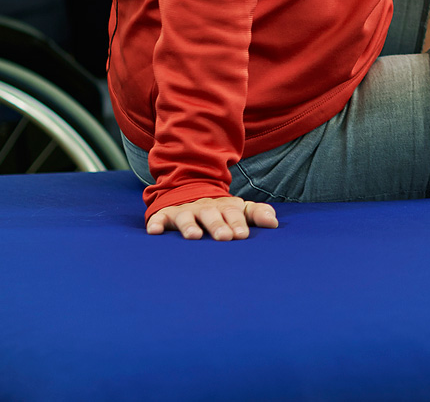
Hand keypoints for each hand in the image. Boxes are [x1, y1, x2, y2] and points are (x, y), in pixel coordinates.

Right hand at [146, 194, 278, 239]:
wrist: (190, 191)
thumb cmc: (220, 210)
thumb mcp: (239, 209)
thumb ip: (257, 214)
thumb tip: (274, 223)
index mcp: (224, 206)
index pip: (233, 213)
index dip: (238, 223)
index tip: (242, 236)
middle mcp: (204, 207)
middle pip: (211, 214)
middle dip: (217, 225)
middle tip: (224, 237)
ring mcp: (184, 210)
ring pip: (186, 216)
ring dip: (189, 225)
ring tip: (193, 236)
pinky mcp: (165, 215)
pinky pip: (159, 218)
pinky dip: (156, 223)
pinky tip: (154, 232)